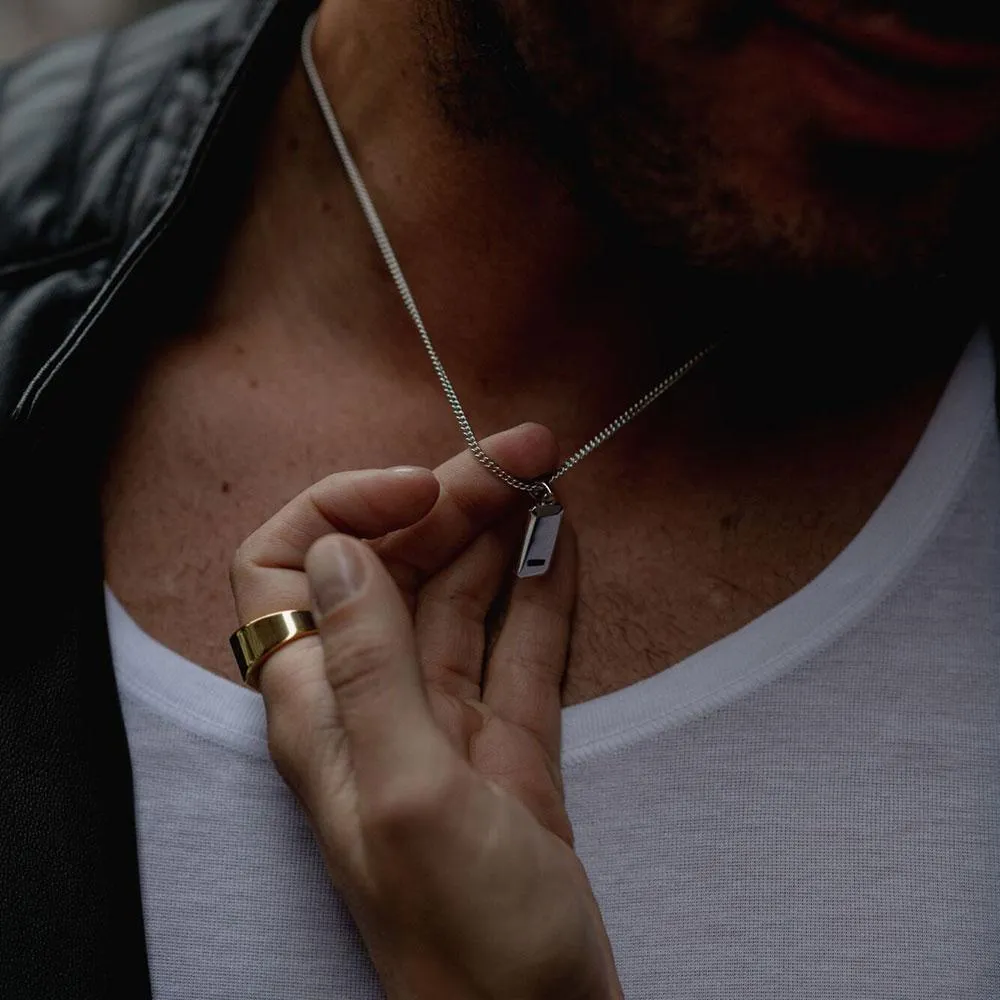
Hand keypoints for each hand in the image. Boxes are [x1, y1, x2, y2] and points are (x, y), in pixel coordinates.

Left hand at [230, 424, 622, 999]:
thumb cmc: (468, 936)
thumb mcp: (411, 795)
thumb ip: (369, 667)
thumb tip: (341, 548)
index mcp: (324, 708)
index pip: (287, 572)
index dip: (344, 511)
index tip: (424, 490)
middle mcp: (373, 702)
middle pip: (391, 569)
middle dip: (451, 501)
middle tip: (529, 453)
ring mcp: (443, 721)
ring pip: (459, 598)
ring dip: (497, 534)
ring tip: (547, 479)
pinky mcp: (505, 745)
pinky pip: (519, 646)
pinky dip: (539, 591)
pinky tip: (562, 544)